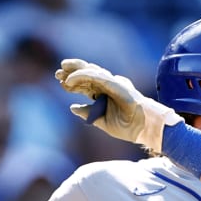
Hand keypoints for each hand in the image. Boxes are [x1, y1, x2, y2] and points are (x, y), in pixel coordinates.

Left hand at [56, 58, 181, 152]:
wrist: (143, 129)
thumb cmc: (127, 127)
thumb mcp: (101, 121)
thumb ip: (88, 113)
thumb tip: (73, 107)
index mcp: (105, 94)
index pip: (86, 85)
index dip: (73, 83)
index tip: (60, 82)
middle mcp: (108, 86)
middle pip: (87, 75)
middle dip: (71, 73)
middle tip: (57, 74)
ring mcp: (113, 84)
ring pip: (91, 72)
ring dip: (75, 71)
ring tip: (61, 73)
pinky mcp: (117, 84)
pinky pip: (98, 77)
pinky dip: (83, 76)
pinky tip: (71, 79)